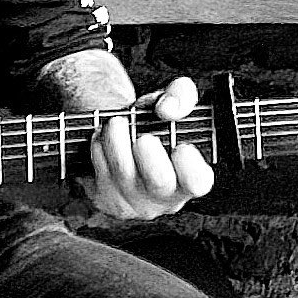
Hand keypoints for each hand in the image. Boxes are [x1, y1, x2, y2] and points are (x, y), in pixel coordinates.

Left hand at [83, 75, 213, 223]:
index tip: (182, 147)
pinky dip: (100, 149)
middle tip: (143, 138)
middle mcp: (166, 197)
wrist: (124, 137)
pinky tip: (102, 136)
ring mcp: (135, 202)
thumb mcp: (173, 102)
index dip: (191, 167)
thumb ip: (181, 95)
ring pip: (124, 176)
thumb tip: (167, 109)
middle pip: (159, 183)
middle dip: (150, 157)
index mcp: (191, 177)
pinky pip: (101, 174)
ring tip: (116, 122)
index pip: (198, 182)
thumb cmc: (156, 123)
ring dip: (117, 142)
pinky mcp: (107, 200)